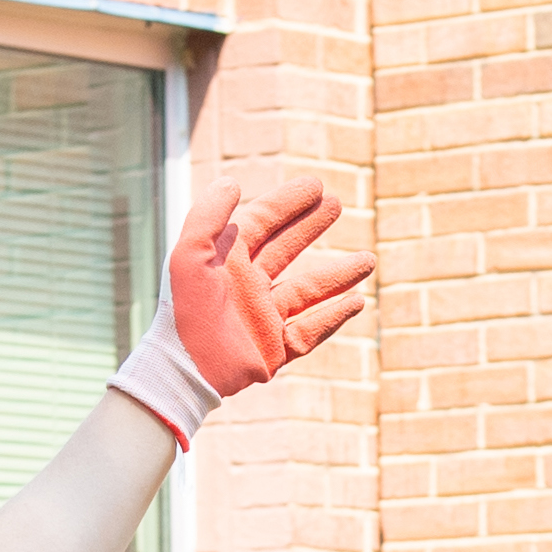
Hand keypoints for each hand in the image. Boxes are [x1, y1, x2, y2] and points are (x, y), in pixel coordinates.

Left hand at [106, 172, 371, 446]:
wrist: (184, 371)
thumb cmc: (183, 311)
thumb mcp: (189, 255)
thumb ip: (209, 215)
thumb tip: (232, 181)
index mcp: (227, 261)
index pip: (262, 223)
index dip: (287, 202)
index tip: (315, 185)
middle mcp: (248, 286)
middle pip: (286, 248)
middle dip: (310, 226)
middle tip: (336, 204)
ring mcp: (264, 317)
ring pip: (308, 290)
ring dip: (338, 274)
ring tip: (368, 260)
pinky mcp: (275, 349)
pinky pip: (312, 329)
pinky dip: (334, 316)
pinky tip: (357, 301)